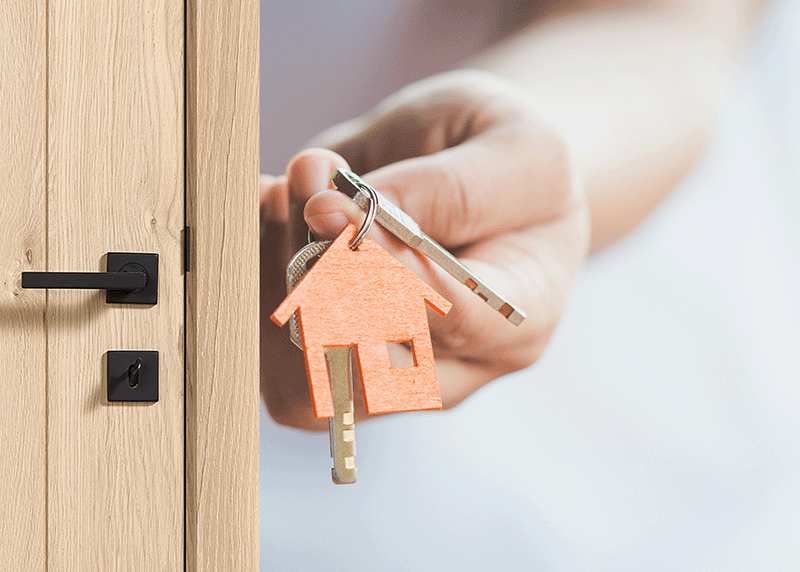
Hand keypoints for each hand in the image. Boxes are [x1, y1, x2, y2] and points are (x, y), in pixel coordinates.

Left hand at [261, 70, 589, 429]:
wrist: (479, 180)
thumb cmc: (508, 163)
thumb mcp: (519, 147)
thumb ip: (455, 187)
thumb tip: (361, 215)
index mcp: (518, 320)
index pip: (451, 322)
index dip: (383, 270)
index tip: (330, 206)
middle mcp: (455, 366)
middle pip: (372, 370)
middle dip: (317, 273)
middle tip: (305, 178)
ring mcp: (391, 373)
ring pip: (311, 377)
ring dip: (276, 280)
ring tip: (282, 191)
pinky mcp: (336, 361)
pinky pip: (274, 361)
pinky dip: (252, 288)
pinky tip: (266, 217)